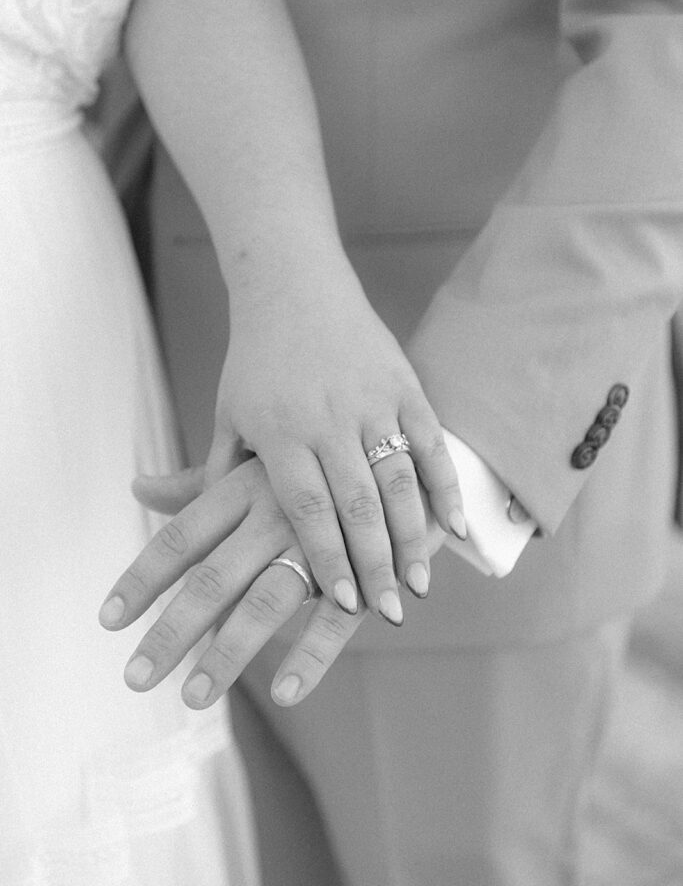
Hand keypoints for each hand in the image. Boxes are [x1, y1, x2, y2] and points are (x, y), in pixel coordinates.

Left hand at [99, 461, 364, 707]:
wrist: (408, 449)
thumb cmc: (319, 461)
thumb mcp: (259, 463)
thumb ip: (199, 484)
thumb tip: (137, 487)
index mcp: (246, 485)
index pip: (182, 536)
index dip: (143, 578)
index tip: (107, 620)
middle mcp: (277, 511)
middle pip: (214, 577)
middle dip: (173, 630)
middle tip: (135, 678)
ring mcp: (323, 540)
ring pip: (268, 600)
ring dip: (230, 652)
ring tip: (194, 698)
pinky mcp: (369, 566)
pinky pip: (338, 616)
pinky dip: (312, 653)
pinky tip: (286, 692)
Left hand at [207, 263, 465, 625]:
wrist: (294, 289)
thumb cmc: (256, 361)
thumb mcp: (229, 415)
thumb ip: (218, 473)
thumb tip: (194, 527)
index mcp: (281, 434)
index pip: (308, 508)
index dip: (328, 557)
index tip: (343, 604)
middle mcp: (329, 420)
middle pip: (358, 503)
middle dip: (376, 563)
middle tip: (390, 613)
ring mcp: (372, 402)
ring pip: (399, 479)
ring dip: (413, 536)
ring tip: (421, 585)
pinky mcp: (403, 385)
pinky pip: (430, 442)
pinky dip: (444, 486)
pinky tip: (453, 529)